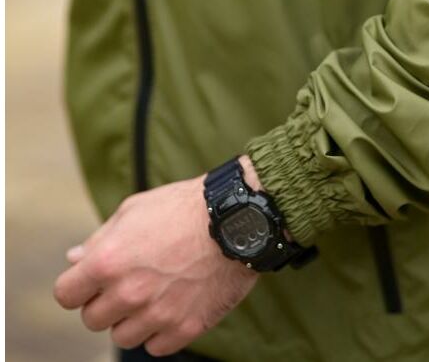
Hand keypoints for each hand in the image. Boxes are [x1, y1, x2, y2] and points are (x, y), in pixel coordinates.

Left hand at [53, 155, 259, 356]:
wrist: (236, 218)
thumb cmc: (183, 207)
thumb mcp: (134, 210)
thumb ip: (100, 239)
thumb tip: (73, 260)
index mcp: (107, 262)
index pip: (66, 295)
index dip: (78, 286)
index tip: (94, 280)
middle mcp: (127, 293)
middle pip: (93, 319)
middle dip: (107, 301)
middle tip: (132, 280)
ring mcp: (157, 314)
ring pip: (123, 337)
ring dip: (133, 319)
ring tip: (156, 291)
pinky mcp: (184, 328)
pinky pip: (156, 346)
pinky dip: (161, 330)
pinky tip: (174, 304)